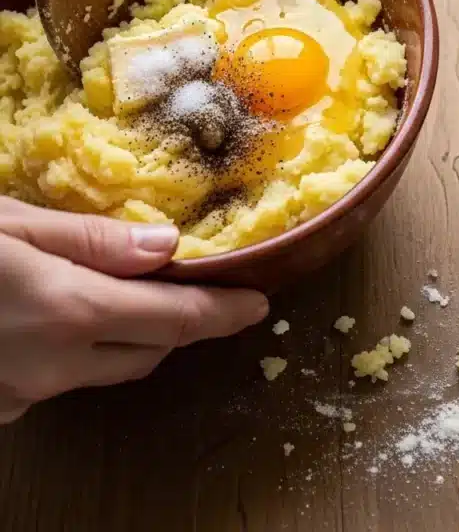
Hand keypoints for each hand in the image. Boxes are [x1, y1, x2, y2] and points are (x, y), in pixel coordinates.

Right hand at [0, 198, 268, 423]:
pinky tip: (51, 319)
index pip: (175, 319)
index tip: (258, 303)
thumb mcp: (12, 223)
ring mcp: (25, 396)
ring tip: (114, 290)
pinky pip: (60, 380)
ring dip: (126, 337)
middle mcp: (55, 365)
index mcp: (70, 310)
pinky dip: (75, 351)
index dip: (224, 312)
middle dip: (174, 318)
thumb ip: (92, 239)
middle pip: (149, 350)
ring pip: (105, 370)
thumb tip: (168, 243)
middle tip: (178, 279)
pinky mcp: (2, 409)